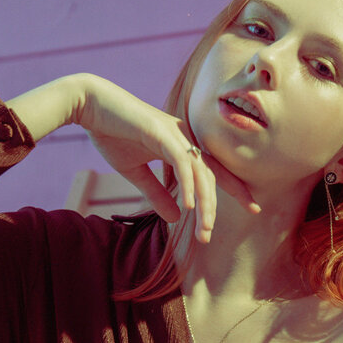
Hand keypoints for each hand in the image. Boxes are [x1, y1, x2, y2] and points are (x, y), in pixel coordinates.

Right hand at [76, 75, 259, 241]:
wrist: (90, 107)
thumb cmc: (112, 134)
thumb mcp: (135, 172)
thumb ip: (156, 193)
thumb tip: (175, 218)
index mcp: (182, 145)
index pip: (214, 170)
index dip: (234, 188)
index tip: (253, 206)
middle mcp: (185, 138)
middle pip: (211, 176)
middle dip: (214, 208)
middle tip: (209, 236)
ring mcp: (175, 134)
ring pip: (200, 173)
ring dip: (203, 204)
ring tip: (204, 230)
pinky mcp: (161, 132)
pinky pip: (182, 162)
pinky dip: (187, 185)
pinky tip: (189, 206)